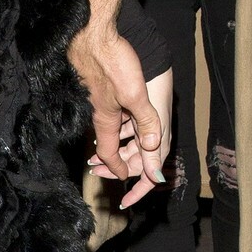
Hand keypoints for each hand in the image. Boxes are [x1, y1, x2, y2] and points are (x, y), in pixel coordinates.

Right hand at [71, 23, 168, 199]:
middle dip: (115, 156)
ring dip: (117, 136)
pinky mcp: (97, 83)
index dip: (118, 167)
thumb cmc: (111, 61)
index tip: (126, 176)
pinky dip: (117, 117)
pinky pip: (108, 108)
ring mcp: (96, 97)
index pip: (109, 152)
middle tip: (123, 164)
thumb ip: (146, 120)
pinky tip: (123, 109)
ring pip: (108, 123)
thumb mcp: (135, 93)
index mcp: (106, 118)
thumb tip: (154, 146)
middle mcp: (98, 110)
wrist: (92, 31)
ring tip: (125, 141)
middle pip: (107, 139)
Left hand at [105, 67, 173, 209]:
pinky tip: (100, 137)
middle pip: (137, 161)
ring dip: (113, 154)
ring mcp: (144, 120)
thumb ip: (149, 138)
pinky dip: (115, 137)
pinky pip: (126, 131)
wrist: (129, 48)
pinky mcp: (135, 110)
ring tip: (93, 158)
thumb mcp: (143, 105)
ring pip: (129, 146)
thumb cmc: (134, 73)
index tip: (125, 203)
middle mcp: (153, 130)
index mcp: (158, 134)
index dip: (140, 190)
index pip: (151, 172)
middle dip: (118, 169)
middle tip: (96, 172)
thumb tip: (154, 173)